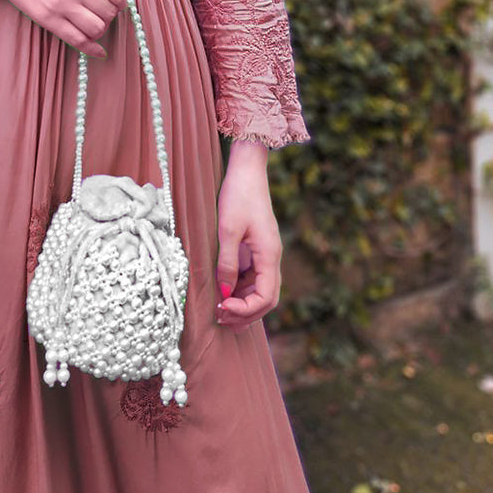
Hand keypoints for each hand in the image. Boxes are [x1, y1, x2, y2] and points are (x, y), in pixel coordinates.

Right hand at [0, 0, 132, 60]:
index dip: (120, 1)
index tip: (114, 1)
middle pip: (109, 13)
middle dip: (109, 14)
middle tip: (100, 10)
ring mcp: (61, 4)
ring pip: (97, 28)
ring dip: (100, 28)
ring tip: (92, 21)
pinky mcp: (48, 19)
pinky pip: (77, 40)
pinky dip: (92, 49)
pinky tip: (98, 50)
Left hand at [214, 164, 282, 329]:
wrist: (247, 171)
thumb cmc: (238, 196)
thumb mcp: (228, 229)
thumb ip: (227, 262)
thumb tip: (225, 293)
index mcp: (270, 255)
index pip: (266, 297)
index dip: (245, 310)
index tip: (223, 309)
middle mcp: (271, 258)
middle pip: (266, 299)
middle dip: (246, 314)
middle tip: (221, 321)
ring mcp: (265, 254)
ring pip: (260, 290)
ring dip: (243, 305)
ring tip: (221, 314)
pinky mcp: (257, 249)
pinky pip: (252, 277)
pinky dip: (240, 290)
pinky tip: (224, 295)